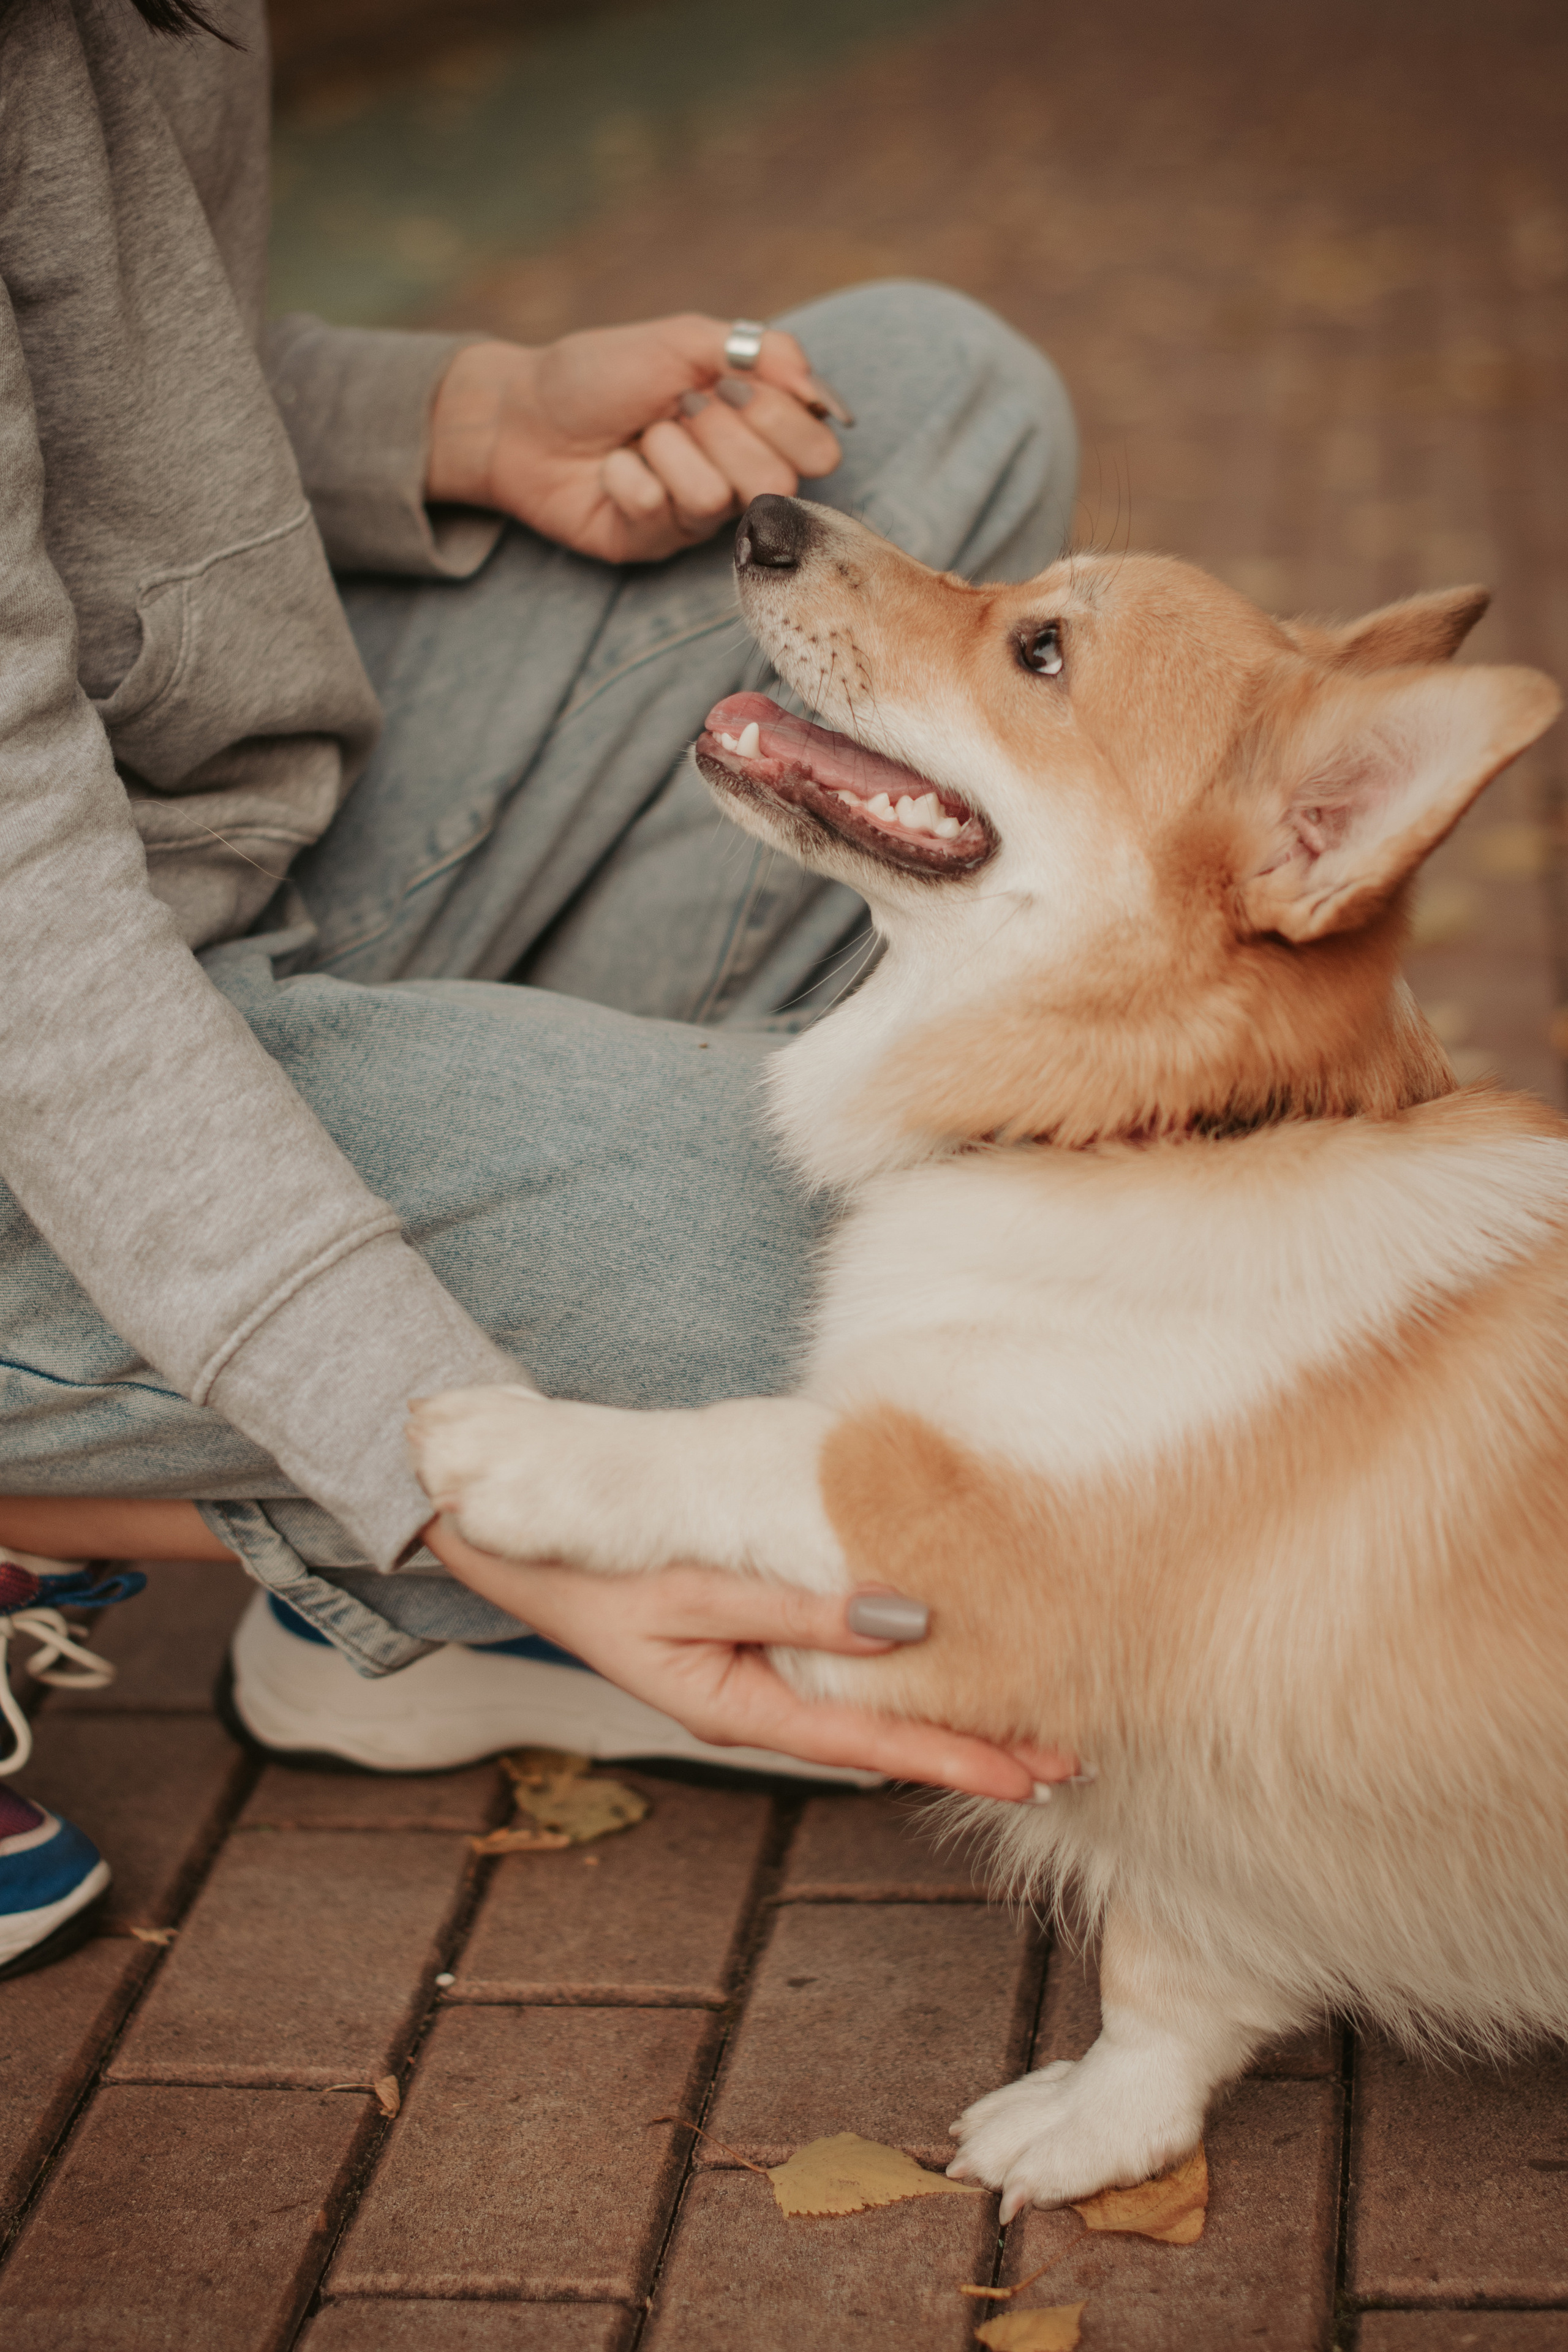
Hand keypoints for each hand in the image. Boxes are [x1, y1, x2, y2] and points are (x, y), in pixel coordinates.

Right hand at [421, 1515, 1079, 1801]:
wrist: (504, 1538)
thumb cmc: (589, 1567)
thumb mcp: (690, 1589)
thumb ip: (798, 1610)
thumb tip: (907, 1625)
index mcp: (737, 1707)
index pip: (871, 1746)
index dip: (959, 1758)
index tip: (1040, 1771)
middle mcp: (753, 1699)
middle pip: (880, 1737)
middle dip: (973, 1747)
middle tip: (1071, 1757)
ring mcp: (748, 1670)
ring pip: (863, 1702)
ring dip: (941, 1709)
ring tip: (1027, 1719)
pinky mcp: (744, 1630)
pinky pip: (833, 1663)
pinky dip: (893, 1667)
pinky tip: (936, 1658)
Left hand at [425, 315, 847, 563]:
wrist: (522, 413)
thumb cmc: (599, 374)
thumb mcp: (682, 339)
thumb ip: (759, 352)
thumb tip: (819, 392)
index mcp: (756, 427)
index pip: (817, 448)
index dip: (779, 416)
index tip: (730, 385)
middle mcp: (736, 477)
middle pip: (778, 481)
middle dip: (718, 430)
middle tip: (676, 409)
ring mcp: (696, 517)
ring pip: (715, 497)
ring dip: (665, 450)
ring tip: (637, 437)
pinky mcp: (655, 545)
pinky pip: (661, 510)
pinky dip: (626, 475)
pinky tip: (609, 468)